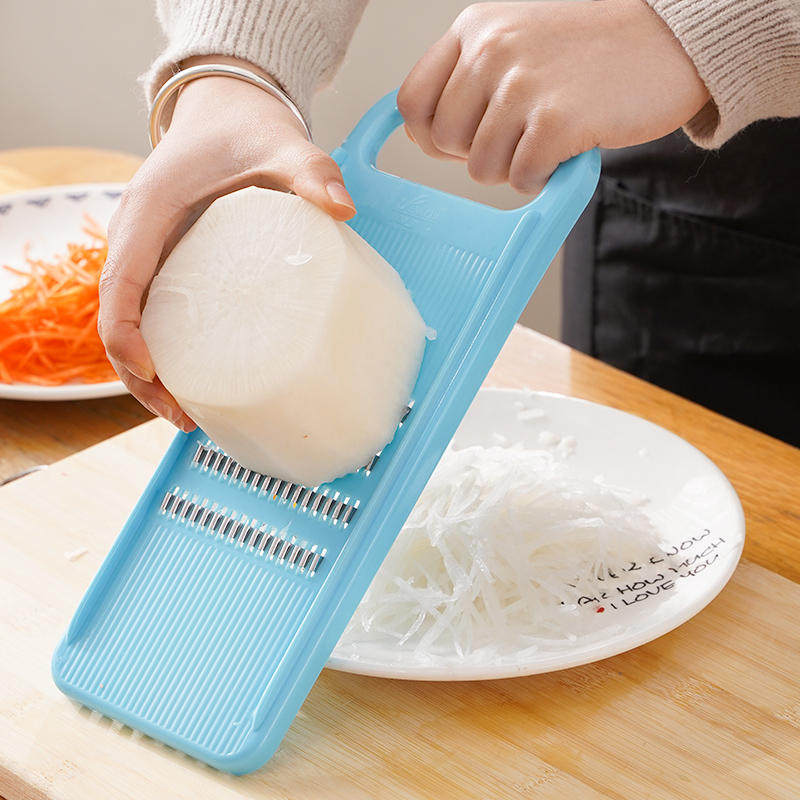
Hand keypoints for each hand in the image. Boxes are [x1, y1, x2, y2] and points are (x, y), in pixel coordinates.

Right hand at [98, 56, 355, 430]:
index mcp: (149, 213)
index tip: (155, 373)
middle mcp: (139, 240)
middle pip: (119, 320)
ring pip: (135, 324)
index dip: (127, 335)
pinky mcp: (172, 265)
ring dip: (152, 374)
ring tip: (192, 415)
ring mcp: (152, 256)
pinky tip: (205, 380)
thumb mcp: (281, 143)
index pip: (120, 284)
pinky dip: (171, 352)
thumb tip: (344, 207)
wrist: (228, 109)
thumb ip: (311, 170)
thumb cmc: (244, 128)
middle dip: (142, 375)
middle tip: (185, 417)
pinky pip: (158, 315)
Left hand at [398, 0, 709, 193]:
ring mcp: (523, 85)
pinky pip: (522, 179)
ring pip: (480, 169)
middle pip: (445, 143)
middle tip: (518, 137)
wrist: (673, 35)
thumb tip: (425, 135)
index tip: (456, 142)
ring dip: (513, 168)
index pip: (412, 102)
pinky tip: (565, 151)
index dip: (430, 135)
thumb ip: (470, 73)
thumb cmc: (594, 43)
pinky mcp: (557, 120)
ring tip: (546, 139)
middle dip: (477, 153)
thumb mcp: (519, 34)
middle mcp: (491, 51)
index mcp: (475, 28)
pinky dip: (542, 178)